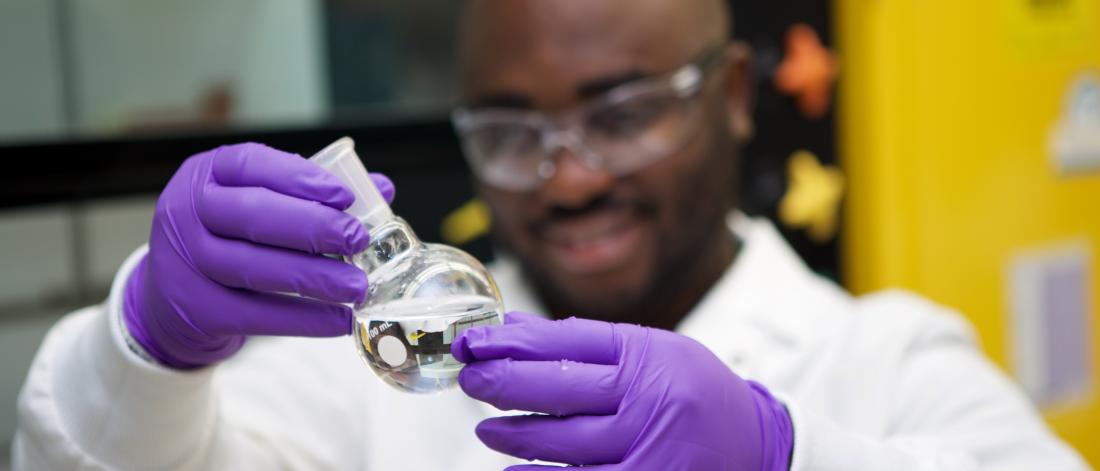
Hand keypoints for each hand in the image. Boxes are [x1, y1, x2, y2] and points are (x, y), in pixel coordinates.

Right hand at [124, 143, 394, 368]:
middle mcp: (188, 212)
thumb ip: (312, 193)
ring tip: (357, 285)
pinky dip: (303, 319)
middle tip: (358, 240)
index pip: (252, 164)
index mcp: (207, 173)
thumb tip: (382, 188)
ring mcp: (186, 262)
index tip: (345, 196)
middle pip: (254, 216)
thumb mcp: (256, 201)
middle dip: (313, 228)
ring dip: (314, 278)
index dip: (300, 178)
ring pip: (255, 268)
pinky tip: (339, 319)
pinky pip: (257, 315)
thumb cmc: (228, 236)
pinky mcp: (197, 309)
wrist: (170, 295)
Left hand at [452, 313, 792, 469]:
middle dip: (501, 382)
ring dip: (513, 435)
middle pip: (556, 388)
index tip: (476, 341)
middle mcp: (647, 399)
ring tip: (487, 428)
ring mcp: (645, 447)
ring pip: (560, 442)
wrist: (758, 443)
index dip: (512, 341)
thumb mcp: (655, 352)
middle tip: (470, 377)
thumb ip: (590, 345)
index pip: (565, 341)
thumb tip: (516, 333)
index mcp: (647, 355)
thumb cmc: (696, 392)